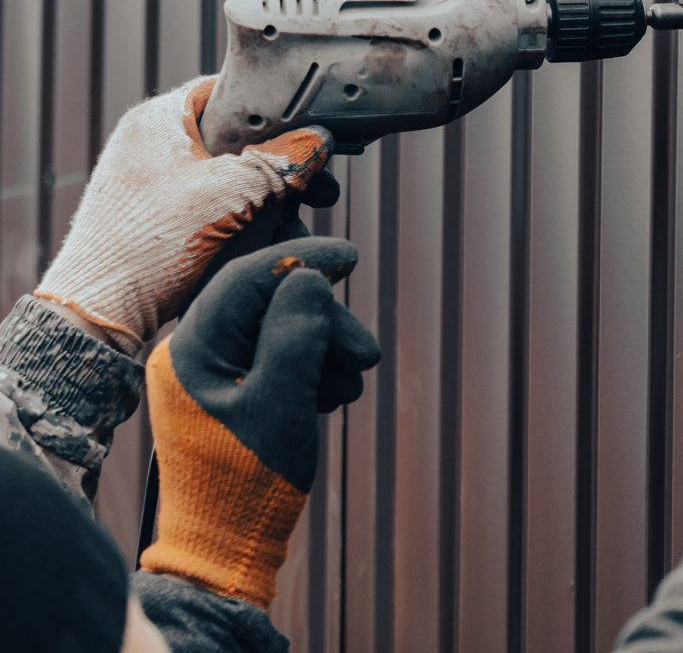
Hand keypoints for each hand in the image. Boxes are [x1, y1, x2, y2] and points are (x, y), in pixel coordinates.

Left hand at [35, 77, 334, 353]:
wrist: (96, 317)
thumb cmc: (148, 247)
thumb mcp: (230, 195)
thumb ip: (281, 163)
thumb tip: (319, 141)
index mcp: (159, 118)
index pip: (231, 89)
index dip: (276, 107)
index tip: (311, 129)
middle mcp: (154, 142)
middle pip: (237, 135)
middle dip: (282, 161)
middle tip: (319, 183)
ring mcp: (155, 180)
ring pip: (231, 172)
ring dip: (270, 192)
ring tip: (300, 214)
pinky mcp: (159, 215)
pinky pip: (215, 201)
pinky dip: (246, 214)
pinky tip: (272, 234)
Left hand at [140, 237, 379, 607]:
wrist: (229, 551)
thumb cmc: (247, 485)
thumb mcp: (279, 406)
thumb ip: (295, 337)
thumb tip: (309, 278)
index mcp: (192, 350)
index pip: (247, 279)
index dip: (301, 260)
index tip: (350, 257)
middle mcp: (198, 353)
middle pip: (272, 304)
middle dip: (325, 322)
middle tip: (364, 353)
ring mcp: (216, 373)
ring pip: (284, 330)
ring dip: (326, 348)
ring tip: (349, 386)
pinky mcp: (236, 392)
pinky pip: (283, 356)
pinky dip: (315, 368)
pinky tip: (331, 395)